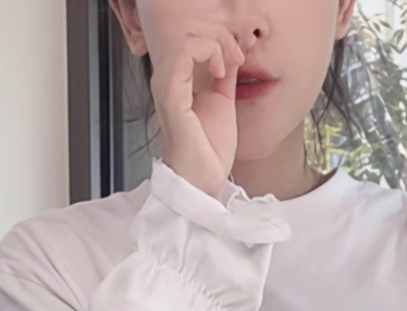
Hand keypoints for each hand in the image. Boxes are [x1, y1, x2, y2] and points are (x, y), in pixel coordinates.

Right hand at [152, 27, 243, 198]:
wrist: (203, 181)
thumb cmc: (209, 151)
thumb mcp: (223, 101)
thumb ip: (224, 74)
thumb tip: (232, 52)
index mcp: (178, 80)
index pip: (195, 40)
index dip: (221, 39)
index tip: (240, 57)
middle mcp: (168, 79)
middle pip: (193, 33)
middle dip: (222, 37)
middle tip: (239, 56)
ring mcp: (166, 85)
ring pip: (190, 38)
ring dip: (218, 43)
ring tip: (232, 62)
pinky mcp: (171, 94)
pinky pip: (187, 52)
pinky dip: (210, 52)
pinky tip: (221, 70)